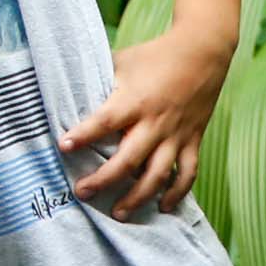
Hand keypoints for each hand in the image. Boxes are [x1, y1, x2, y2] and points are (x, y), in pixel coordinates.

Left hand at [66, 28, 230, 218]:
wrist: (202, 52)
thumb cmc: (154, 57)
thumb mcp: (122, 62)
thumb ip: (99, 82)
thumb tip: (70, 96)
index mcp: (135, 101)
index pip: (104, 122)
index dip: (82, 136)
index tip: (63, 147)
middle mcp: (156, 123)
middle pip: (128, 160)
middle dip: (103, 180)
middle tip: (82, 193)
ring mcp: (176, 135)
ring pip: (157, 176)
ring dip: (137, 198)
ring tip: (118, 213)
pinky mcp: (193, 141)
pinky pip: (187, 174)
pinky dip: (176, 194)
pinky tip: (163, 207)